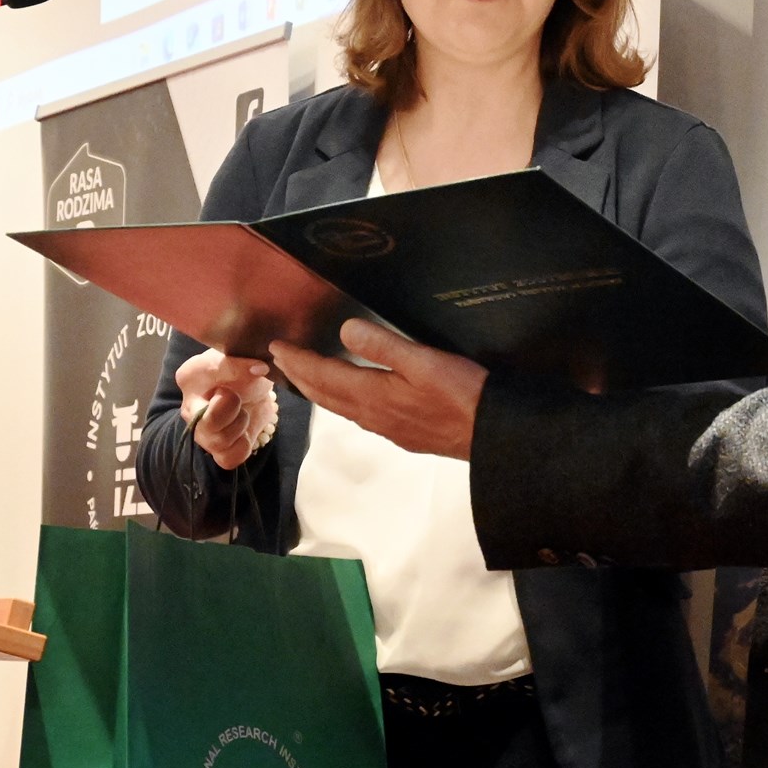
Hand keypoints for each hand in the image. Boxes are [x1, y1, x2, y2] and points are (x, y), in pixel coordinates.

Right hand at [174, 349, 277, 469]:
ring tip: (243, 413)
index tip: (233, 383)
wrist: (252, 385)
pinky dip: (242, 447)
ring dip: (240, 427)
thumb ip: (243, 362)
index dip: (224, 394)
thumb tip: (260, 368)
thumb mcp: (239, 355)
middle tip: (238, 400)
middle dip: (233, 413)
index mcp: (190, 379)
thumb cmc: (239, 366)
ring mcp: (204, 432)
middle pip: (206, 428)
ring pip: (218, 445)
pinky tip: (245, 432)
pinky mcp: (220, 449)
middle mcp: (190, 410)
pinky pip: (229, 459)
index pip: (199, 391)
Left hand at [271, 320, 487, 459]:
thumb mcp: (424, 361)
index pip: (323, 376)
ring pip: (340, 408)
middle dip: (299, 377)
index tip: (276, 347)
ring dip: (317, 391)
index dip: (298, 361)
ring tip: (304, 378)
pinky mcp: (403, 435)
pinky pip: (358, 416)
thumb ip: (384, 345)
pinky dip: (340, 402)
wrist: (492, 436)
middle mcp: (372, 416)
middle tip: (279, 361)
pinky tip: (349, 399)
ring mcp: (387, 428)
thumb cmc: (462, 394)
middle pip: (325, 396)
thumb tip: (344, 331)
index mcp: (373, 395)